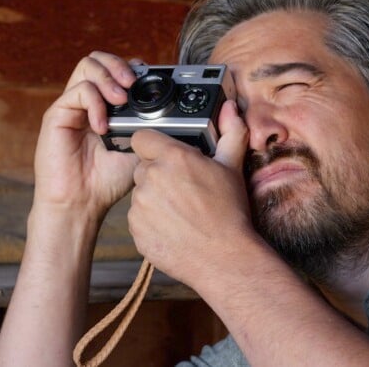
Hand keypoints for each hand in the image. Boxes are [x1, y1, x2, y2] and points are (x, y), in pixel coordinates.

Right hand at [32, 51, 139, 223]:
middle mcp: (87, 101)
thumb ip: (148, 125)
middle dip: (119, 65)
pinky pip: (78, 91)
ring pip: (87, 65)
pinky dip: (95, 103)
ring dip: (108, 77)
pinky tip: (102, 127)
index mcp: (105, 105)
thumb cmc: (107, 181)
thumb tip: (170, 109)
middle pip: (99, 59)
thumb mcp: (139, 149)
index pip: (116, 70)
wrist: (82, 204)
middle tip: (132, 83)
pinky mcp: (57, 114)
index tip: (149, 81)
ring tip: (120, 99)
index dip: (132, 68)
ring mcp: (71, 106)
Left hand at [129, 100, 254, 284]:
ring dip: (153, 199)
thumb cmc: (230, 212)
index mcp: (171, 158)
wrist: (224, 259)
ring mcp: (140, 206)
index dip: (152, 145)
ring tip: (180, 211)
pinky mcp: (135, 231)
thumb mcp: (232, 168)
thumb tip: (231, 109)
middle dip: (157, 174)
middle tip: (181, 188)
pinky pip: (137, 220)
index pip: (142, 138)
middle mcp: (150, 178)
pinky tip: (173, 227)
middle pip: (142, 167)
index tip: (165, 155)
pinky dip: (151, 222)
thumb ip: (230, 133)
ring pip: (140, 194)